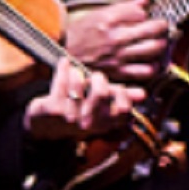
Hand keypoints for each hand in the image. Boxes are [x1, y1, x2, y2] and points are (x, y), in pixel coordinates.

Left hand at [24, 61, 141, 141]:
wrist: (46, 126)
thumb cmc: (78, 111)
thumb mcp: (102, 108)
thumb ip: (121, 99)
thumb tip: (143, 95)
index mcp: (104, 123)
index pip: (124, 110)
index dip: (123, 95)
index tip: (116, 88)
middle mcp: (89, 123)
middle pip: (102, 93)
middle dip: (99, 79)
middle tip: (96, 78)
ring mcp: (70, 116)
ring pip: (79, 81)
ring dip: (78, 72)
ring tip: (76, 73)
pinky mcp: (53, 108)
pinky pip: (61, 80)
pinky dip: (63, 68)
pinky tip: (64, 63)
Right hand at [64, 0, 170, 84]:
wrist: (63, 53)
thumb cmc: (79, 34)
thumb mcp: (97, 14)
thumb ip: (123, 7)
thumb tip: (143, 1)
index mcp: (108, 21)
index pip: (140, 12)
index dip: (146, 12)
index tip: (146, 14)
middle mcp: (114, 38)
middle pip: (151, 29)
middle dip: (162, 25)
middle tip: (162, 25)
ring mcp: (117, 56)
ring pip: (152, 49)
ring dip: (161, 43)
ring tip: (159, 41)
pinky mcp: (118, 71)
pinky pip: (144, 70)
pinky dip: (153, 66)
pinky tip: (152, 62)